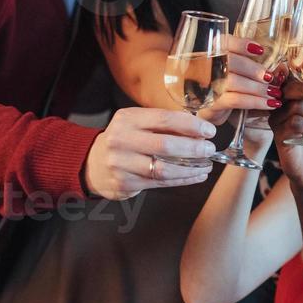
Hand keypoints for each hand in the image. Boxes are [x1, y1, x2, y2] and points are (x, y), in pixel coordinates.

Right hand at [83, 108, 216, 199]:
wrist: (92, 164)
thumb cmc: (124, 140)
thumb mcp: (136, 123)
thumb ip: (162, 123)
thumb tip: (199, 128)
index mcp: (127, 119)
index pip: (164, 119)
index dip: (190, 125)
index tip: (209, 130)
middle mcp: (121, 140)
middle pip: (165, 145)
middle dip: (193, 148)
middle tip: (210, 150)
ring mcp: (121, 164)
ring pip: (163, 169)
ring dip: (190, 168)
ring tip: (207, 166)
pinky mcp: (124, 184)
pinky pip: (160, 183)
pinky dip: (182, 180)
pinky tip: (195, 176)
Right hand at [196, 34, 286, 124]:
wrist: (215, 113)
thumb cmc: (231, 89)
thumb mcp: (240, 74)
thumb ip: (255, 66)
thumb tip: (281, 68)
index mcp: (214, 54)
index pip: (224, 42)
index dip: (242, 44)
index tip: (260, 50)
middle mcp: (207, 68)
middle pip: (229, 61)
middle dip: (253, 69)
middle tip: (270, 78)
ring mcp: (207, 87)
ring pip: (233, 81)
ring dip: (258, 88)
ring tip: (274, 93)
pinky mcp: (211, 105)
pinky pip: (234, 100)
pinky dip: (254, 101)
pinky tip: (268, 104)